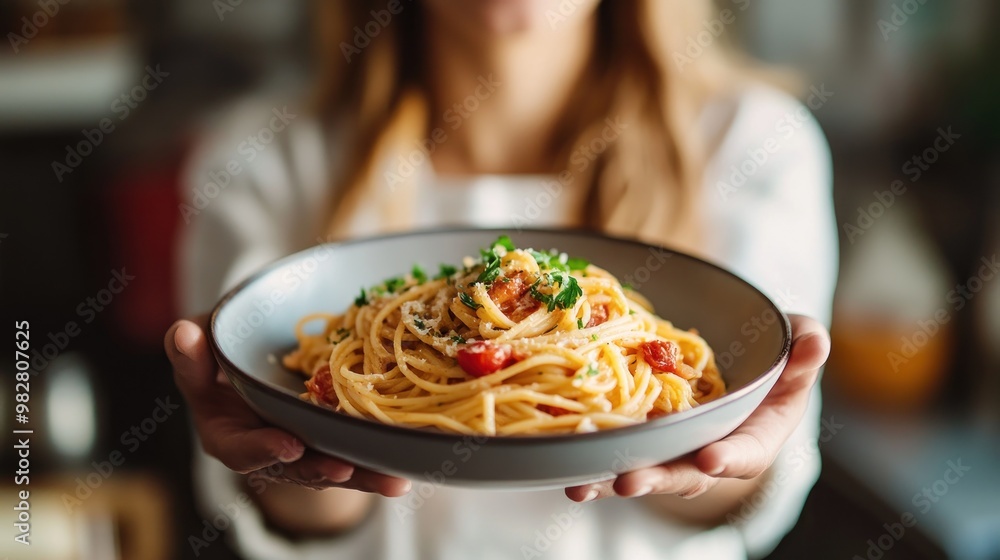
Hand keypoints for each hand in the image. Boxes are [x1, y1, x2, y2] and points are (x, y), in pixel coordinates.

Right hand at [165, 315, 410, 496]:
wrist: (257, 354)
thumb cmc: (224, 349)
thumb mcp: (201, 345)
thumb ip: (190, 349)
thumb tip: (184, 334)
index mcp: (227, 433)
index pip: (239, 449)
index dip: (262, 450)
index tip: (288, 445)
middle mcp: (266, 449)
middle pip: (293, 469)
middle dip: (320, 470)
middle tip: (345, 469)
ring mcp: (300, 450)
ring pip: (329, 468)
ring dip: (361, 477)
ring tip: (391, 482)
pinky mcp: (328, 444)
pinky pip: (353, 457)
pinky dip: (377, 466)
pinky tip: (406, 475)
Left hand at [565, 314, 830, 502]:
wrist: (733, 363)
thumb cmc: (772, 358)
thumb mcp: (794, 349)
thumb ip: (804, 349)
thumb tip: (814, 342)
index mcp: (754, 436)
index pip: (746, 453)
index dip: (730, 458)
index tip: (710, 458)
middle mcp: (710, 451)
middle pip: (684, 473)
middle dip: (656, 479)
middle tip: (629, 482)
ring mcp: (672, 449)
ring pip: (644, 470)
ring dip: (611, 481)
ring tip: (582, 489)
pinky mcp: (642, 439)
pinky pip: (616, 453)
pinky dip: (591, 463)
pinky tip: (564, 472)